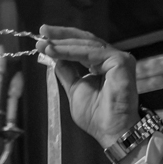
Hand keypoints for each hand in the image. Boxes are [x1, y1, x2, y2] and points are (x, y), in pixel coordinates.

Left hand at [36, 25, 138, 149]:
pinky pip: (91, 52)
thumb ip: (67, 72)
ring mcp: (118, 58)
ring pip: (86, 44)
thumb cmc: (97, 117)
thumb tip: (55, 58)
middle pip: (84, 40)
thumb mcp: (74, 90)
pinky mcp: (120, 61)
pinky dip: (71, 51)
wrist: (111, 131)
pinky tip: (55, 51)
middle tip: (42, 32)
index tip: (43, 39)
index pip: (82, 46)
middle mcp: (112, 58)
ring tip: (45, 44)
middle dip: (61, 36)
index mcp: (103, 64)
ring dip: (63, 43)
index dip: (62, 41)